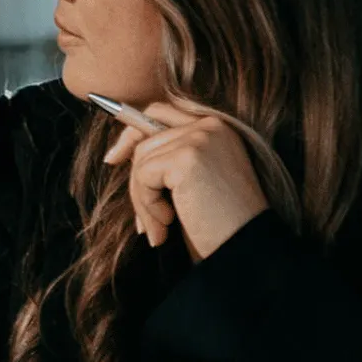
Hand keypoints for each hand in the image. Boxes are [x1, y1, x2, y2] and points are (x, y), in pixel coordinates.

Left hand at [101, 97, 268, 256]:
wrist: (248, 249)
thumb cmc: (221, 225)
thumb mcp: (195, 182)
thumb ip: (169, 158)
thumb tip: (119, 153)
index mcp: (217, 128)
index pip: (159, 112)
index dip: (130, 133)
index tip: (112, 159)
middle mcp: (211, 126)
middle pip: (144, 138)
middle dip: (136, 179)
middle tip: (141, 219)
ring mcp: (200, 138)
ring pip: (141, 161)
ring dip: (143, 201)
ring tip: (160, 229)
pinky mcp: (188, 158)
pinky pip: (144, 176)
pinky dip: (147, 205)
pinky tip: (168, 224)